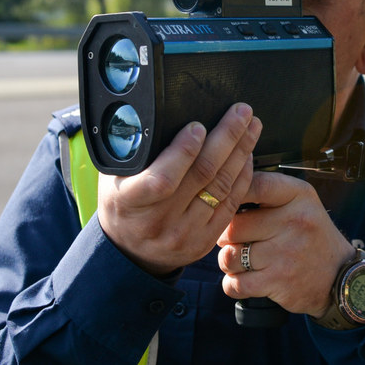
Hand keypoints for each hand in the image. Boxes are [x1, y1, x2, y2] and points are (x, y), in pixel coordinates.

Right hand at [98, 103, 260, 275]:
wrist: (128, 252)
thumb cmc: (122, 203)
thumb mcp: (113, 177)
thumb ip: (133, 152)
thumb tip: (157, 117)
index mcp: (130, 203)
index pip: (162, 178)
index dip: (184, 151)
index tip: (198, 125)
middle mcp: (159, 222)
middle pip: (202, 176)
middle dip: (226, 138)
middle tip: (242, 112)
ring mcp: (184, 234)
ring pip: (221, 187)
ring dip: (241, 152)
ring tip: (251, 126)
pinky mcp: (204, 241)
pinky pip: (230, 204)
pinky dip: (242, 176)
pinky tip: (247, 155)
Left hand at [217, 171, 355, 316]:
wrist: (339, 276)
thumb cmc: (312, 236)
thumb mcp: (301, 202)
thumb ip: (268, 191)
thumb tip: (225, 191)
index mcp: (299, 196)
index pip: (256, 185)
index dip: (233, 194)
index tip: (226, 202)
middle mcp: (293, 222)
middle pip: (234, 226)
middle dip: (226, 235)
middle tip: (233, 239)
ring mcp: (285, 253)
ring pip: (229, 257)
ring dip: (227, 261)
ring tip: (240, 259)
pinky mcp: (277, 282)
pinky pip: (234, 284)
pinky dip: (232, 284)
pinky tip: (243, 279)